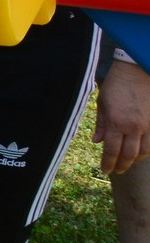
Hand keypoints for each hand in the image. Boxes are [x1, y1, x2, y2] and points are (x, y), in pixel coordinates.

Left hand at [95, 58, 149, 175]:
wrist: (137, 72)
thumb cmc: (116, 85)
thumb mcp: (102, 103)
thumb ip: (101, 124)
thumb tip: (97, 141)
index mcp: (116, 123)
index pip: (111, 150)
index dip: (108, 163)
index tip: (105, 170)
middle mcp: (133, 128)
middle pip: (128, 155)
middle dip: (121, 166)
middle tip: (115, 171)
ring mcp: (147, 126)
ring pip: (144, 152)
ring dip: (135, 161)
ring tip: (127, 163)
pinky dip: (146, 151)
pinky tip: (140, 153)